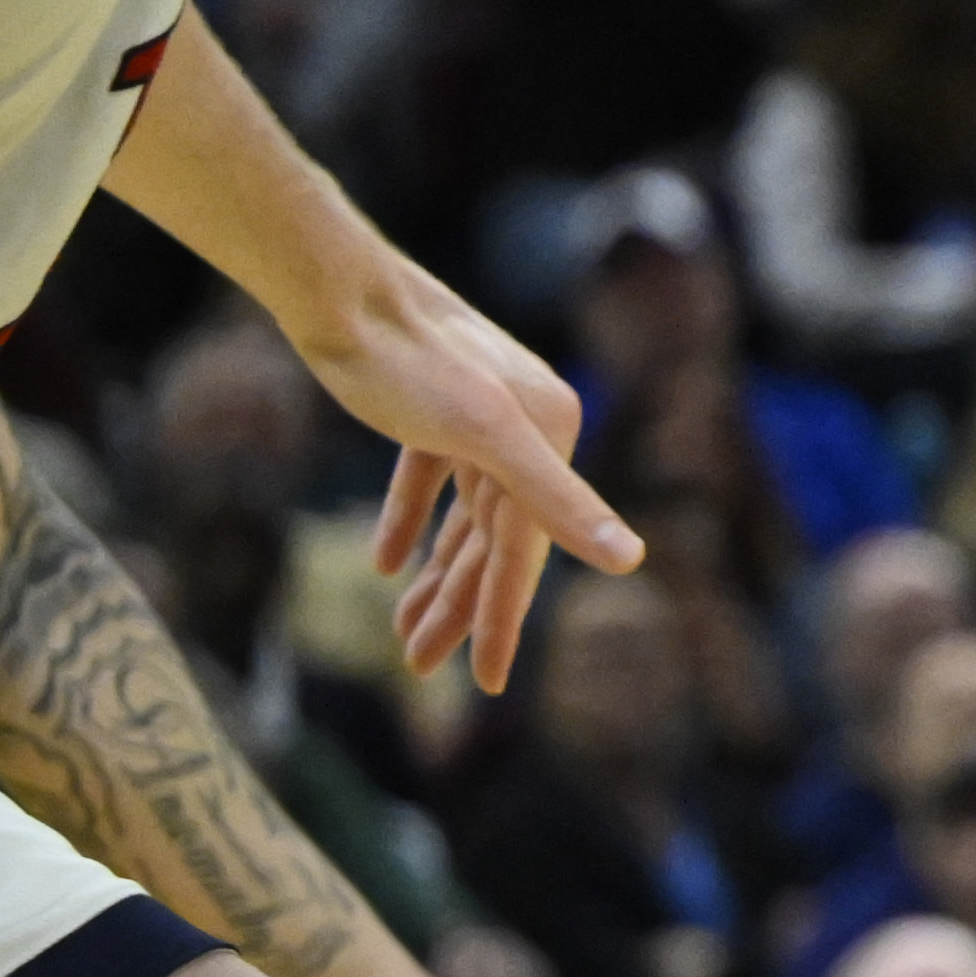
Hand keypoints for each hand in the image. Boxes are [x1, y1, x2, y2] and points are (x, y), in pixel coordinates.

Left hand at [288, 245, 638, 694]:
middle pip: (491, 542)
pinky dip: (409, 523)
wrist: (341, 292)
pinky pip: (429, 482)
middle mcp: (527, 430)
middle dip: (457, 607)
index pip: (525, 553)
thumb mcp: (486, 438)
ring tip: (403, 631)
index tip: (488, 684)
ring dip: (435, 575)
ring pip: (463, 518)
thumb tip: (634, 562)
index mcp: (550, 438)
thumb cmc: (409, 363)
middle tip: (418, 666)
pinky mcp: (432, 409)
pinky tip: (386, 563)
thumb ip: (560, 504)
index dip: (504, 621)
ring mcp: (479, 419)